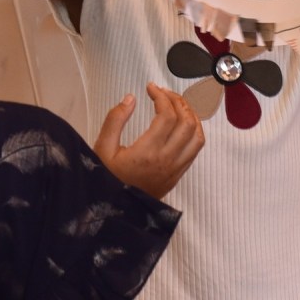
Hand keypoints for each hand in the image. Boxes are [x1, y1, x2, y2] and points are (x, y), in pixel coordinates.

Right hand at [93, 84, 204, 198]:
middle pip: (186, 121)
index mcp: (147, 152)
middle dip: (177, 101)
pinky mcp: (178, 174)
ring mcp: (175, 168)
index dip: (161, 96)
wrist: (115, 211)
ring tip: (177, 104)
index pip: (167, 115)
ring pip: (197, 135)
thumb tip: (130, 99)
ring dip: (191, 114)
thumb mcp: (102, 148)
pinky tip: (184, 122)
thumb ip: (115, 120)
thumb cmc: (107, 180)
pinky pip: (196, 148)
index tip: (151, 88)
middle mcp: (166, 160)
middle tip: (164, 93)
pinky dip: (195, 130)